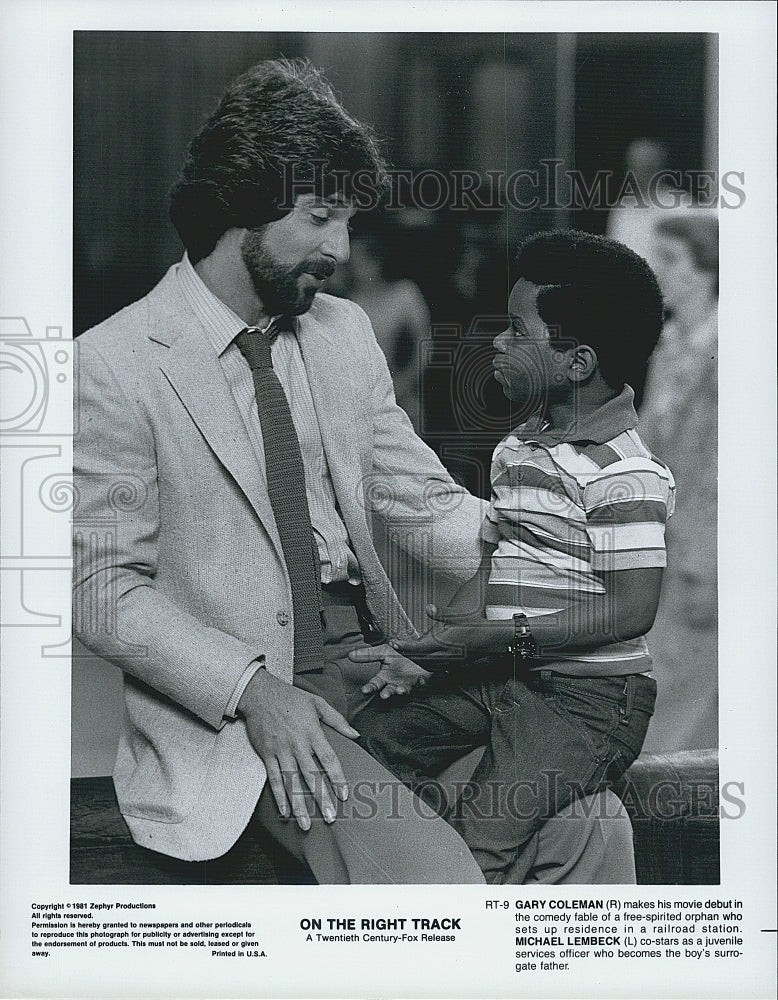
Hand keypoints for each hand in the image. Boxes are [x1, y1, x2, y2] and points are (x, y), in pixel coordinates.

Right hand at [237, 669, 358, 830]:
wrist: (260, 693)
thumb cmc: (290, 697)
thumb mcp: (317, 703)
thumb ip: (337, 720)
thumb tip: (355, 735)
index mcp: (313, 732)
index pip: (329, 759)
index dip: (337, 778)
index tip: (345, 795)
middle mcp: (297, 744)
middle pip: (311, 775)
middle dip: (321, 798)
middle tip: (330, 818)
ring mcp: (281, 751)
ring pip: (292, 782)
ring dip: (299, 804)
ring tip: (306, 825)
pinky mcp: (267, 754)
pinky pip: (274, 779)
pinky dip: (279, 796)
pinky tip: (285, 812)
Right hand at [348, 643, 431, 698]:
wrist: (418, 653)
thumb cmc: (398, 655)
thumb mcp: (383, 651)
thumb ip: (367, 655)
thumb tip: (350, 655)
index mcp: (385, 676)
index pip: (375, 684)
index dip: (370, 687)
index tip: (365, 690)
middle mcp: (395, 682)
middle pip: (388, 690)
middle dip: (386, 693)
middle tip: (383, 695)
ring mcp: (407, 683)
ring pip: (404, 690)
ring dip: (401, 691)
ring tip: (400, 690)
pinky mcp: (420, 681)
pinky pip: (421, 683)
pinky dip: (421, 682)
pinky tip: (420, 680)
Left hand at [389, 604, 497, 666]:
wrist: (492, 638)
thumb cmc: (475, 624)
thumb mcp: (458, 615)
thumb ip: (441, 612)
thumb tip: (428, 607)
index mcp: (443, 642)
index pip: (418, 647)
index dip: (403, 646)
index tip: (393, 643)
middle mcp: (445, 655)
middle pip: (419, 658)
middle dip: (405, 653)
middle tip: (395, 647)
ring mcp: (449, 662)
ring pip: (426, 665)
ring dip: (414, 660)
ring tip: (405, 652)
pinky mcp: (454, 665)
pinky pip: (435, 668)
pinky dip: (425, 665)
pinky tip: (422, 659)